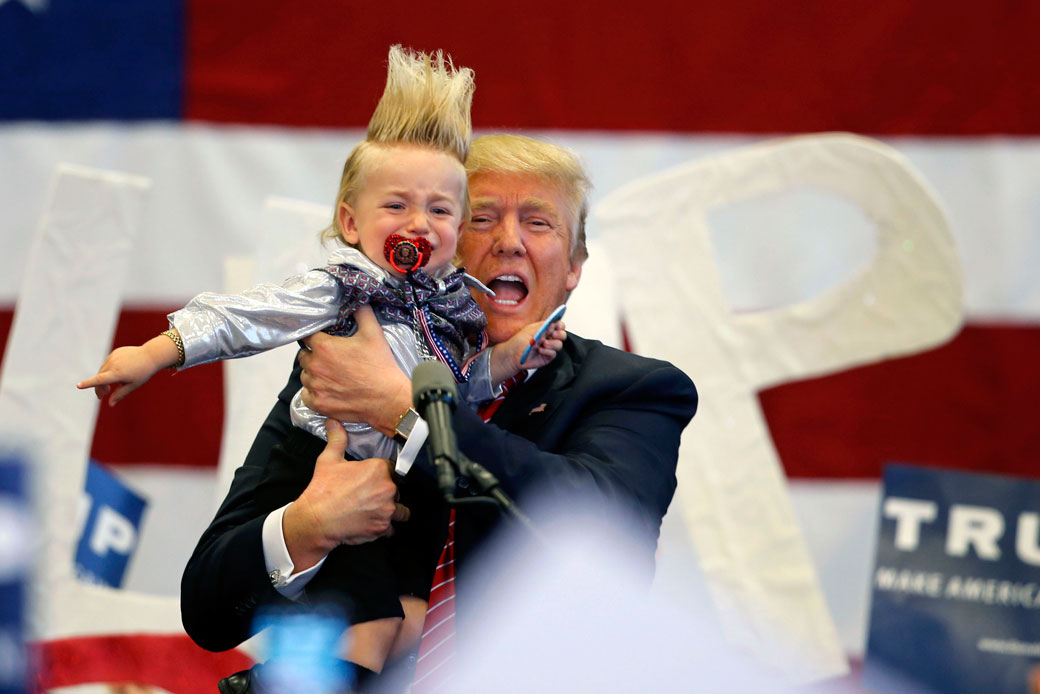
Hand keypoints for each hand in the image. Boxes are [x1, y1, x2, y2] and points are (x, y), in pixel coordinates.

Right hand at [76, 334, 178, 404]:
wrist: (150, 355)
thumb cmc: (143, 373)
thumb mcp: (133, 385)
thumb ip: (120, 394)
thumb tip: (110, 404)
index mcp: (118, 374)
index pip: (100, 379)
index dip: (89, 383)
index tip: (78, 386)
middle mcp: (114, 364)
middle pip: (100, 377)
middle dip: (99, 387)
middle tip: (102, 396)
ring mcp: (113, 357)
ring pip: (102, 370)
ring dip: (103, 378)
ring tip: (108, 387)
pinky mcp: (115, 352)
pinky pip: (107, 363)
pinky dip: (108, 370)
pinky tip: (116, 373)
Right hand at [283, 419, 409, 570]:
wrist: (316, 519)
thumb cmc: (323, 490)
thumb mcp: (329, 460)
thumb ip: (337, 439)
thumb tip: (334, 422)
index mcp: (379, 469)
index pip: (394, 469)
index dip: (387, 474)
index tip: (379, 479)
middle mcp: (388, 488)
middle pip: (398, 489)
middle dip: (388, 493)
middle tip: (373, 497)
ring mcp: (387, 509)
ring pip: (401, 510)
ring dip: (393, 511)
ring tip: (380, 511)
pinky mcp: (383, 527)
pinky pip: (392, 528)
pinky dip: (385, 528)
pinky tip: (375, 524)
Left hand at [299, 306, 411, 436]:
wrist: (388, 398)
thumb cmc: (380, 366)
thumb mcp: (374, 334)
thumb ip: (362, 313)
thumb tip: (358, 301)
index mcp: (324, 347)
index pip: (306, 335)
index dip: (313, 335)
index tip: (321, 338)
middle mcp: (315, 366)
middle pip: (304, 356)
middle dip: (314, 355)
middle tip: (332, 358)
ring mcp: (315, 387)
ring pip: (305, 376)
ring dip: (314, 374)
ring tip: (331, 374)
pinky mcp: (319, 404)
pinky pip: (306, 395)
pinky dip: (313, 392)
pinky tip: (327, 389)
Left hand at [490, 319, 566, 382]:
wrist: (513, 355)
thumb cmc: (519, 342)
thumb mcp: (531, 330)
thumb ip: (543, 327)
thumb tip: (554, 324)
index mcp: (545, 329)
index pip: (558, 325)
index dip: (560, 325)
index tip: (558, 326)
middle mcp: (548, 338)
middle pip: (562, 335)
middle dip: (559, 334)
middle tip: (552, 334)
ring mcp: (549, 348)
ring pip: (559, 344)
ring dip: (552, 343)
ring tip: (542, 344)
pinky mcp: (547, 357)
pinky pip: (554, 354)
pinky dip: (547, 351)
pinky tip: (540, 350)